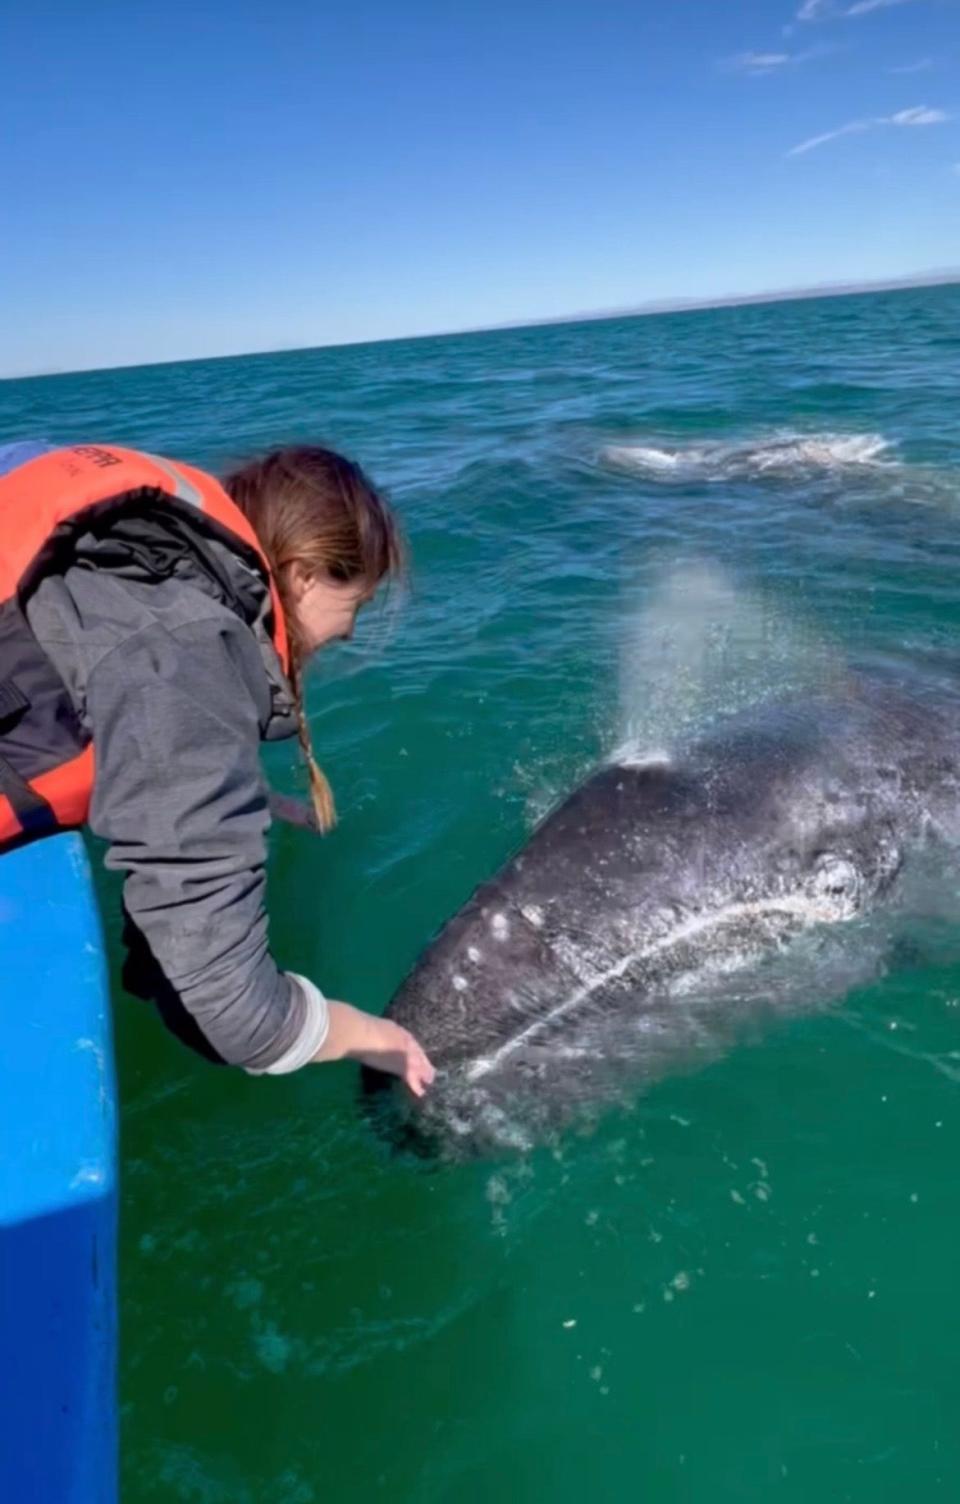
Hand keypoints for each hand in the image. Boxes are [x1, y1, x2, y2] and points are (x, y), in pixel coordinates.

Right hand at [314, 1000, 435, 1097]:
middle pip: (416, 1053)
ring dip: (423, 1075)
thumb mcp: (366, 1028)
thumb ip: (369, 1034)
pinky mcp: (401, 1064)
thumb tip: (360, 1038)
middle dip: (423, 1064)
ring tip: (429, 1084)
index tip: (421, 1060)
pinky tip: (419, 1092)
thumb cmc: (354, 1027)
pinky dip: (414, 1084)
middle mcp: (402, 1039)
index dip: (416, 1052)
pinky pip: (410, 1076)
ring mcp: (403, 1051)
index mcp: (395, 1029)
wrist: (357, 1032)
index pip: (409, 1042)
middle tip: (431, 1075)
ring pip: (417, 1065)